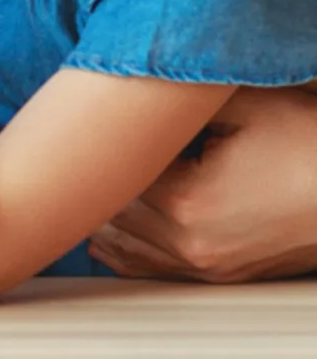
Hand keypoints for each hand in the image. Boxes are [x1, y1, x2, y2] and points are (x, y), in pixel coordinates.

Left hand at [90, 88, 316, 281]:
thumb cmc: (307, 143)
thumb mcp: (241, 104)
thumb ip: (178, 99)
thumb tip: (129, 85)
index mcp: (185, 201)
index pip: (108, 178)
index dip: (88, 151)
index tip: (71, 127)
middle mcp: (190, 243)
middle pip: (109, 215)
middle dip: (91, 186)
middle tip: (65, 155)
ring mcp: (207, 265)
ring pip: (125, 250)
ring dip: (101, 221)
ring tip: (79, 190)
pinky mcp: (223, 274)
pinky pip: (154, 270)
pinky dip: (127, 252)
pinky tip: (108, 238)